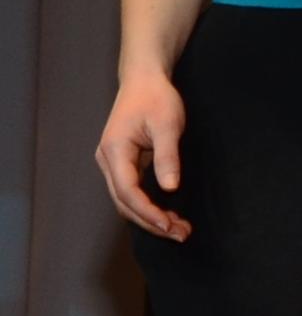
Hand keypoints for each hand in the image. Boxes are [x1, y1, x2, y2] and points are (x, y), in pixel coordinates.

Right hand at [97, 69, 188, 239]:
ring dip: (149, 217)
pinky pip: (131, 192)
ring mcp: (112, 163)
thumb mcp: (168, 125)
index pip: (127, 192)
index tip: (170, 226)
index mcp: (114, 151)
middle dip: (150, 221)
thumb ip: (167, 157)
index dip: (148, 212)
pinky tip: (167, 215)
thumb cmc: (157, 98)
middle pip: (123, 202)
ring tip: (178, 229)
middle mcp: (107, 161)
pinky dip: (147, 206)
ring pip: (126, 200)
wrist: (144, 80)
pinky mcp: (122, 164)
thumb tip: (169, 188)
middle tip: (180, 234)